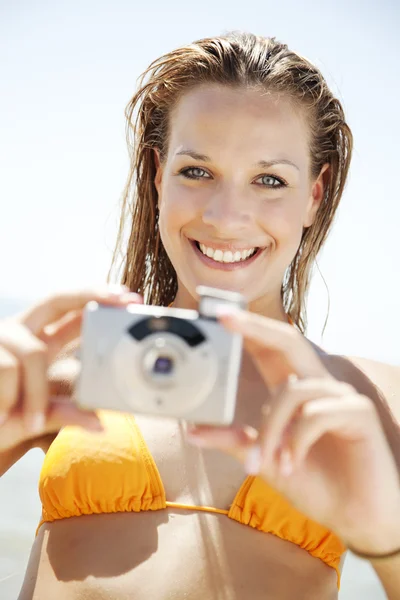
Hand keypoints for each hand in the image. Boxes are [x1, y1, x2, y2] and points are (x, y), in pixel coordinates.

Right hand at [0, 286, 141, 451]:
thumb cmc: (3, 419)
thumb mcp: (38, 416)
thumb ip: (66, 411)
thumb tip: (101, 422)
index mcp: (39, 341)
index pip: (72, 312)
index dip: (100, 299)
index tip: (131, 298)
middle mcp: (22, 331)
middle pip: (57, 298)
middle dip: (91, 295)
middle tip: (123, 299)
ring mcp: (1, 338)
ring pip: (34, 352)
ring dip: (37, 393)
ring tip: (32, 421)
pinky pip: (9, 369)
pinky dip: (12, 396)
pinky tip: (5, 415)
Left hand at [187, 309, 399, 551]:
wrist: (354, 515)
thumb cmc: (312, 481)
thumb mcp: (263, 460)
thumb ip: (234, 441)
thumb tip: (193, 430)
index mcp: (295, 391)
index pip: (271, 348)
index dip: (248, 328)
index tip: (217, 313)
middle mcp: (317, 386)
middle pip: (289, 339)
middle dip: (255, 326)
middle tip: (224, 318)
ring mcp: (340, 396)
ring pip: (292, 391)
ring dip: (270, 430)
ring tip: (265, 462)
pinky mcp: (359, 413)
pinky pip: (316, 414)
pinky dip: (296, 441)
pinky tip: (293, 464)